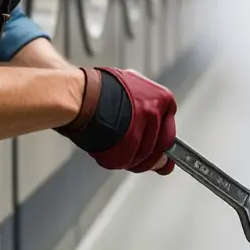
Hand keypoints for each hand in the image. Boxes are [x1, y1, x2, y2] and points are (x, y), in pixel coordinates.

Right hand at [56, 67, 176, 174]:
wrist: (80, 93)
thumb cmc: (100, 88)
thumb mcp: (132, 88)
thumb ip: (149, 109)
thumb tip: (157, 137)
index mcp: (162, 98)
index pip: (169, 129)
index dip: (161, 142)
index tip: (160, 151)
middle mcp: (156, 113)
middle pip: (161, 146)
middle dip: (152, 157)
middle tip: (141, 158)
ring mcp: (142, 129)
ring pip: (143, 157)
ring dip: (129, 157)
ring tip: (112, 143)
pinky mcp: (128, 145)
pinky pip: (125, 161)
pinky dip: (114, 159)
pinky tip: (105, 147)